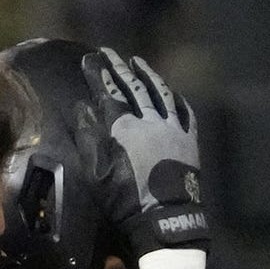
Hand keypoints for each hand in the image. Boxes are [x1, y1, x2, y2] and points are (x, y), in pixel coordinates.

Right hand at [86, 50, 207, 259]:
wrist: (165, 217)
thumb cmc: (125, 198)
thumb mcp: (97, 172)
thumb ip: (88, 137)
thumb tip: (80, 107)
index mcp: (125, 128)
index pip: (109, 93)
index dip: (98, 75)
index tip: (90, 58)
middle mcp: (150, 121)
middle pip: (134, 87)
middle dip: (119, 68)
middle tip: (109, 52)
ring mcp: (173, 128)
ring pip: (160, 93)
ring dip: (148, 75)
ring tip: (137, 61)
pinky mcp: (189, 140)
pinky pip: (185, 112)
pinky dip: (177, 98)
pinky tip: (171, 90)